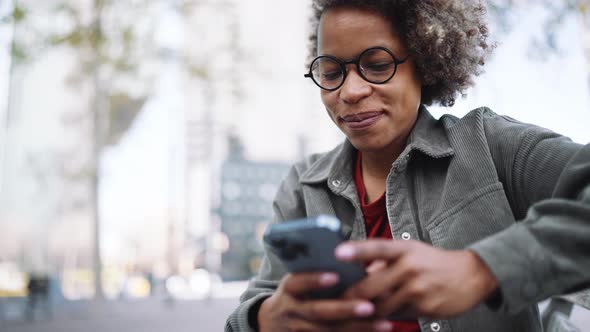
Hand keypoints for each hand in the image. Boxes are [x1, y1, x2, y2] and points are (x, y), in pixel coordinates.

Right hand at [257, 272, 393, 331]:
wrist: (271, 324)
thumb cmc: (294, 295)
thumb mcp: (297, 283)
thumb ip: (316, 274)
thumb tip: (354, 262)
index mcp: (289, 288)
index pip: (299, 282)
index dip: (315, 280)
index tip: (335, 276)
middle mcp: (291, 309)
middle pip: (318, 311)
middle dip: (344, 309)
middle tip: (369, 307)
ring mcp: (297, 329)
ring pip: (329, 331)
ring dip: (359, 328)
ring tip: (384, 324)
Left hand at [336, 240, 498, 318]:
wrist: (471, 275)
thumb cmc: (433, 262)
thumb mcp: (411, 251)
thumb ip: (384, 260)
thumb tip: (362, 270)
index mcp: (404, 249)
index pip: (377, 247)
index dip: (357, 250)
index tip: (338, 252)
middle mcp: (410, 267)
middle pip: (371, 285)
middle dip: (351, 296)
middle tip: (335, 301)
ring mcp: (418, 289)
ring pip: (381, 306)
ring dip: (368, 310)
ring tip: (355, 312)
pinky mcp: (425, 308)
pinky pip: (397, 316)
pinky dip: (386, 317)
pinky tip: (380, 317)